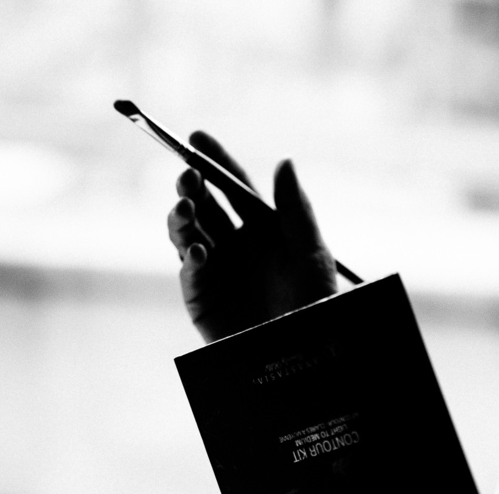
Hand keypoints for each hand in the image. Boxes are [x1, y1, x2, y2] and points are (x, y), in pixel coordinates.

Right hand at [167, 132, 337, 342]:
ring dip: (181, 216)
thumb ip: (295, 210)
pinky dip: (190, 258)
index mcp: (262, 228)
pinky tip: (199, 252)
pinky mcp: (200, 299)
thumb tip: (284, 161)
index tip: (195, 137)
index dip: (215, 161)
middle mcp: (235, 245)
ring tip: (185, 207)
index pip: (233, 186)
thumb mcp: (313, 255)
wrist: (305, 361)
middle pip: (204, 205)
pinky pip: (189, 272)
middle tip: (187, 175)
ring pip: (186, 233)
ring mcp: (215, 270)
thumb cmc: (317, 308)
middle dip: (190, 186)